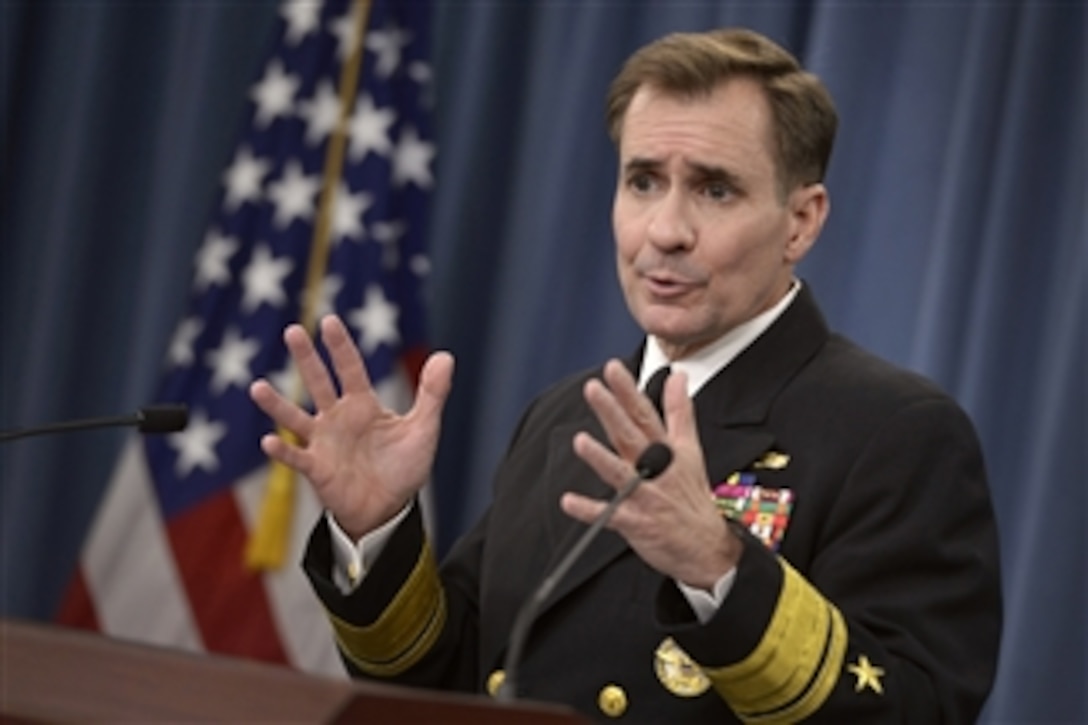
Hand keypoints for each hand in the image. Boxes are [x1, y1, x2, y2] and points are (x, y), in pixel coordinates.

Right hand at [249, 315, 453, 539]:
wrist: (389, 508)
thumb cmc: (403, 467)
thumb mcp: (423, 429)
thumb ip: (433, 394)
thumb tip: (446, 356)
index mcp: (363, 404)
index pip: (350, 368)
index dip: (341, 346)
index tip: (329, 320)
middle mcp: (338, 418)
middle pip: (319, 382)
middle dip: (306, 358)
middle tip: (293, 331)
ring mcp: (323, 442)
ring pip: (295, 418)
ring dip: (277, 404)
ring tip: (257, 387)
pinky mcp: (317, 469)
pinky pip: (296, 458)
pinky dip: (283, 452)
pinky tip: (269, 441)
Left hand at [561, 360, 741, 589]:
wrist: (707, 547)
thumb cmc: (691, 495)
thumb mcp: (691, 449)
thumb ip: (680, 411)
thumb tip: (678, 376)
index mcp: (665, 449)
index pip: (644, 414)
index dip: (628, 391)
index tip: (612, 369)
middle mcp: (655, 469)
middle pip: (630, 436)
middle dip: (612, 411)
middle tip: (593, 388)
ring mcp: (645, 496)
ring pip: (620, 474)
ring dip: (601, 458)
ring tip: (580, 441)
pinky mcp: (636, 523)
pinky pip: (609, 516)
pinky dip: (589, 510)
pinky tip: (568, 501)